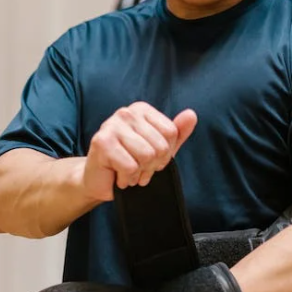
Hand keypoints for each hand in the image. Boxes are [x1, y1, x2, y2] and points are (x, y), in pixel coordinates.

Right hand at [82, 102, 196, 201]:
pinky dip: (127, 179)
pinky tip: (118, 176)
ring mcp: (111, 126)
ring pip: (146, 156)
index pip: (171, 132)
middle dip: (152, 166)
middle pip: (160, 146)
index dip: (165, 154)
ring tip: (128, 172)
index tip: (151, 159)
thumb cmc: (130, 163)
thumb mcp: (159, 149)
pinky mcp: (101, 142)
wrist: (100, 181)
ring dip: (139, 173)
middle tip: (138, 168)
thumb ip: (177, 132)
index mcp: (141, 110)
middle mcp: (126, 113)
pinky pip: (130, 167)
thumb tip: (191, 114)